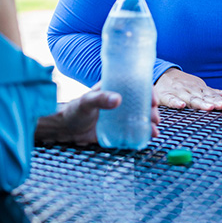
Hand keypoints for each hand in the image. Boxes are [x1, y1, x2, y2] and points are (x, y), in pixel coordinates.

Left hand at [34, 84, 161, 144]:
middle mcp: (120, 100)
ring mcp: (120, 115)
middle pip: (142, 102)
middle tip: (155, 119)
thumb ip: (100, 99)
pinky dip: (142, 133)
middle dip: (152, 110)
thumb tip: (118, 99)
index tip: (154, 101)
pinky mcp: (118, 128)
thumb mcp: (87, 102)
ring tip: (153, 131)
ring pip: (140, 116)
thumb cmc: (74, 110)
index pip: (136, 85)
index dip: (148, 91)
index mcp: (114, 88)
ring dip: (150, 123)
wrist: (66, 129)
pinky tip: (147, 137)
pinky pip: (133, 129)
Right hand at [155, 68, 221, 110]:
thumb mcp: (202, 88)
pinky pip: (171, 100)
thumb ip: (218, 94)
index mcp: (200, 90)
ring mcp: (179, 93)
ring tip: (208, 107)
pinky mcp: (166, 96)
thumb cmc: (186, 85)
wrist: (163, 74)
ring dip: (199, 103)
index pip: (212, 96)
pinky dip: (176, 102)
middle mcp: (191, 90)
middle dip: (212, 102)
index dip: (219, 100)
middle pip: (202, 98)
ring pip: (190, 99)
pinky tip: (181, 106)